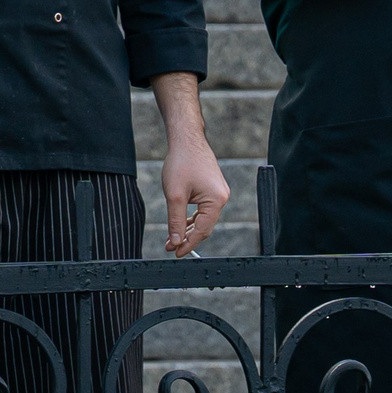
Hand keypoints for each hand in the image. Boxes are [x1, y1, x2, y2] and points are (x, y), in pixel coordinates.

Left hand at [161, 133, 229, 256]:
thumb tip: (176, 242)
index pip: (202, 230)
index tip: (175, 253)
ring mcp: (218, 192)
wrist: (186, 139)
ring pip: (203, 219)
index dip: (188, 244)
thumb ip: (176, 221)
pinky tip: (180, 223)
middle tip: (170, 247)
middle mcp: (222, 197)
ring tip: (172, 238)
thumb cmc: (181, 163)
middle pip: (205, 226)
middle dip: (186, 237)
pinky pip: (203, 209)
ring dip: (188, 228)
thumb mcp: (175, 195)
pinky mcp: (212, 188)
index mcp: (216, 200)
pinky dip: (192, 218)